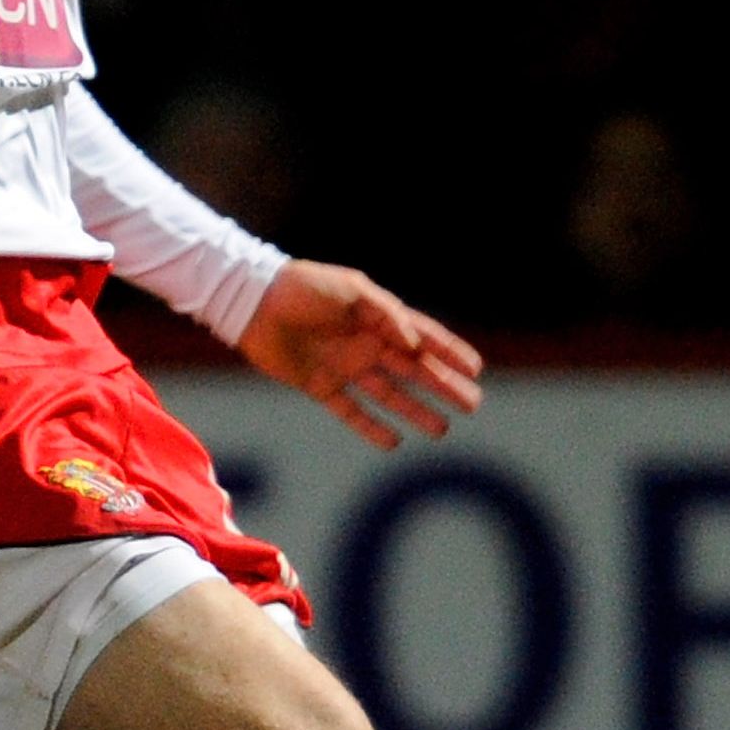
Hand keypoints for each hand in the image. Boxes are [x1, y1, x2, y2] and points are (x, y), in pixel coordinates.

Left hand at [235, 259, 484, 449]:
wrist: (252, 301)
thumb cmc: (303, 287)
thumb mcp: (350, 291)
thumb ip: (385, 315)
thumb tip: (416, 342)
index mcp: (378, 317)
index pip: (424, 337)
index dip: (450, 353)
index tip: (477, 369)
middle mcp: (367, 343)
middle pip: (414, 370)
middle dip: (444, 387)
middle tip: (473, 405)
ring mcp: (345, 366)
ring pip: (390, 394)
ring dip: (416, 411)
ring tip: (442, 430)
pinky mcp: (320, 385)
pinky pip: (351, 411)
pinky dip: (371, 427)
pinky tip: (394, 441)